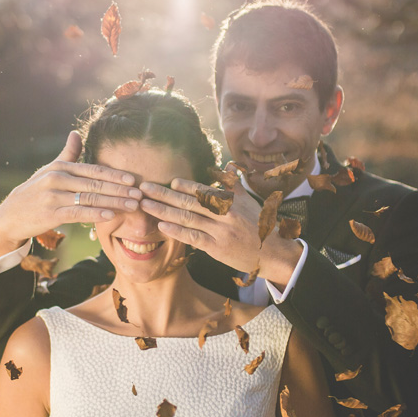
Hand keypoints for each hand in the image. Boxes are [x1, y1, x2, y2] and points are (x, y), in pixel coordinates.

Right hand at [0, 131, 141, 258]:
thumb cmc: (35, 191)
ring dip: (114, 202)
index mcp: (61, 167)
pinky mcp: (50, 214)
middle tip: (140, 193)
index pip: (93, 170)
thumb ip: (67, 154)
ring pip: (90, 198)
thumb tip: (76, 133)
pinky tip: (110, 216)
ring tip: (132, 206)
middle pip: (95, 183)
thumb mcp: (50, 170)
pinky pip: (77, 213)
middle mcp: (57, 179)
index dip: (115, 174)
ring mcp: (53, 196)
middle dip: (120, 189)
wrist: (11, 214)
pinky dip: (95, 214)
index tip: (133, 179)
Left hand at [139, 178, 302, 286]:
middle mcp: (225, 214)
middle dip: (164, 194)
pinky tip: (161, 226)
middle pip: (189, 202)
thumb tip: (227, 164)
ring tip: (145, 205)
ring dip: (163, 211)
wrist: (273, 252)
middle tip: (144, 188)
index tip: (168, 181)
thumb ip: (234, 183)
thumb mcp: (249, 200)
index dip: (185, 186)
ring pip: (187, 219)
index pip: (204, 190)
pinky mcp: (217, 248)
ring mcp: (220, 232)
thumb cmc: (259, 224)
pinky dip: (176, 232)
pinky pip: (193, 238)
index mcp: (232, 200)